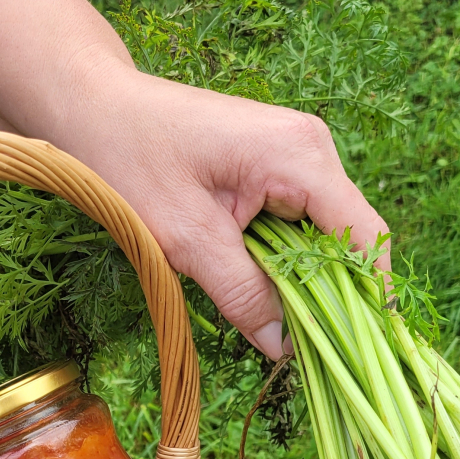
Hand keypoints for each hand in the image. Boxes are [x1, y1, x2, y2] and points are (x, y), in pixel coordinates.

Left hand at [54, 70, 390, 359]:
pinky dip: (284, 260)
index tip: (355, 349)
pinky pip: (296, 224)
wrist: (93, 108)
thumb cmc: (130, 159)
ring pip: (321, 235)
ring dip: (304, 280)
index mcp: (300, 155)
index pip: (363, 235)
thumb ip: (242, 293)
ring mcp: (294, 154)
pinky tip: (262, 291)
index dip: (367, 295)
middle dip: (332, 294)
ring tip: (282, 329)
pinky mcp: (272, 166)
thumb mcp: (185, 239)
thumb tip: (285, 348)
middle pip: (348, 237)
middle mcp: (310, 148)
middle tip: (305, 350)